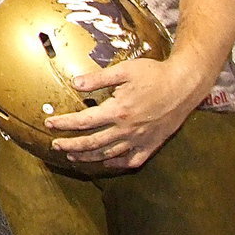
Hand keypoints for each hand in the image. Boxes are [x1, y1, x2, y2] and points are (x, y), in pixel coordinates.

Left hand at [44, 56, 199, 169]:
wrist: (185, 85)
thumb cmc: (154, 74)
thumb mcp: (123, 70)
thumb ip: (97, 78)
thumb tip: (74, 83)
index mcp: (118, 111)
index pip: (83, 121)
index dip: (64, 124)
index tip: (49, 124)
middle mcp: (127, 129)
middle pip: (92, 143)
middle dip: (71, 145)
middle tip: (55, 145)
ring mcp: (140, 139)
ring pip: (109, 154)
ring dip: (88, 157)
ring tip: (72, 157)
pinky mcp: (152, 144)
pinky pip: (132, 160)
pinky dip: (117, 164)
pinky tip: (107, 163)